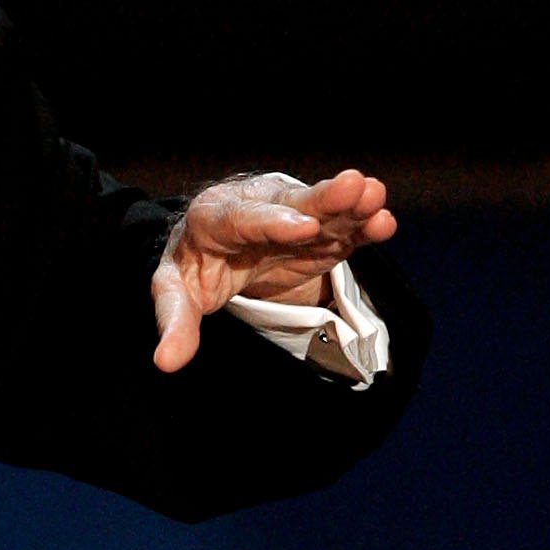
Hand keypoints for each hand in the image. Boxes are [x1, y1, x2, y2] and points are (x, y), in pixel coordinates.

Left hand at [151, 168, 396, 372]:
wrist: (215, 249)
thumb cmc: (193, 268)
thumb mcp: (176, 292)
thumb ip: (175, 321)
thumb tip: (166, 362)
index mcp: (214, 216)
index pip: (244, 218)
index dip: (273, 222)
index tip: (303, 229)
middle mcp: (258, 207)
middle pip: (291, 204)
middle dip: (322, 199)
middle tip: (353, 187)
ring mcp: (292, 217)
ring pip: (323, 209)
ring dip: (351, 205)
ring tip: (376, 197)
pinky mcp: (318, 233)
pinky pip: (341, 229)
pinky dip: (362, 227)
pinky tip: (384, 223)